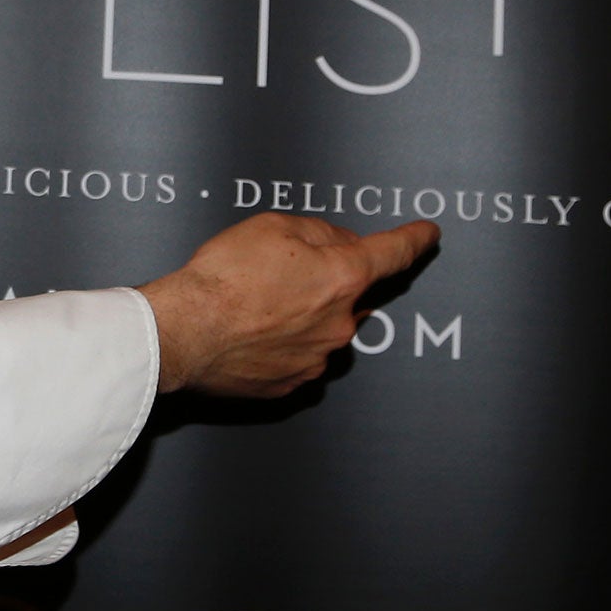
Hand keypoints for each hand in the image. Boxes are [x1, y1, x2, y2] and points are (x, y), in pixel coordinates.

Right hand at [137, 213, 438, 396]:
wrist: (183, 333)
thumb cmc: (221, 279)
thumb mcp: (271, 227)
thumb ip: (317, 232)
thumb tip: (338, 245)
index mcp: (342, 276)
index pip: (394, 253)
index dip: (414, 240)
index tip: (426, 235)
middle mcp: (340, 322)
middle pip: (350, 294)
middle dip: (325, 282)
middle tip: (280, 273)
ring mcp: (318, 359)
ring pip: (324, 328)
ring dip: (302, 316)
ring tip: (254, 306)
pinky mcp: (292, 384)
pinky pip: (299, 357)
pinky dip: (282, 344)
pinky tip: (249, 333)